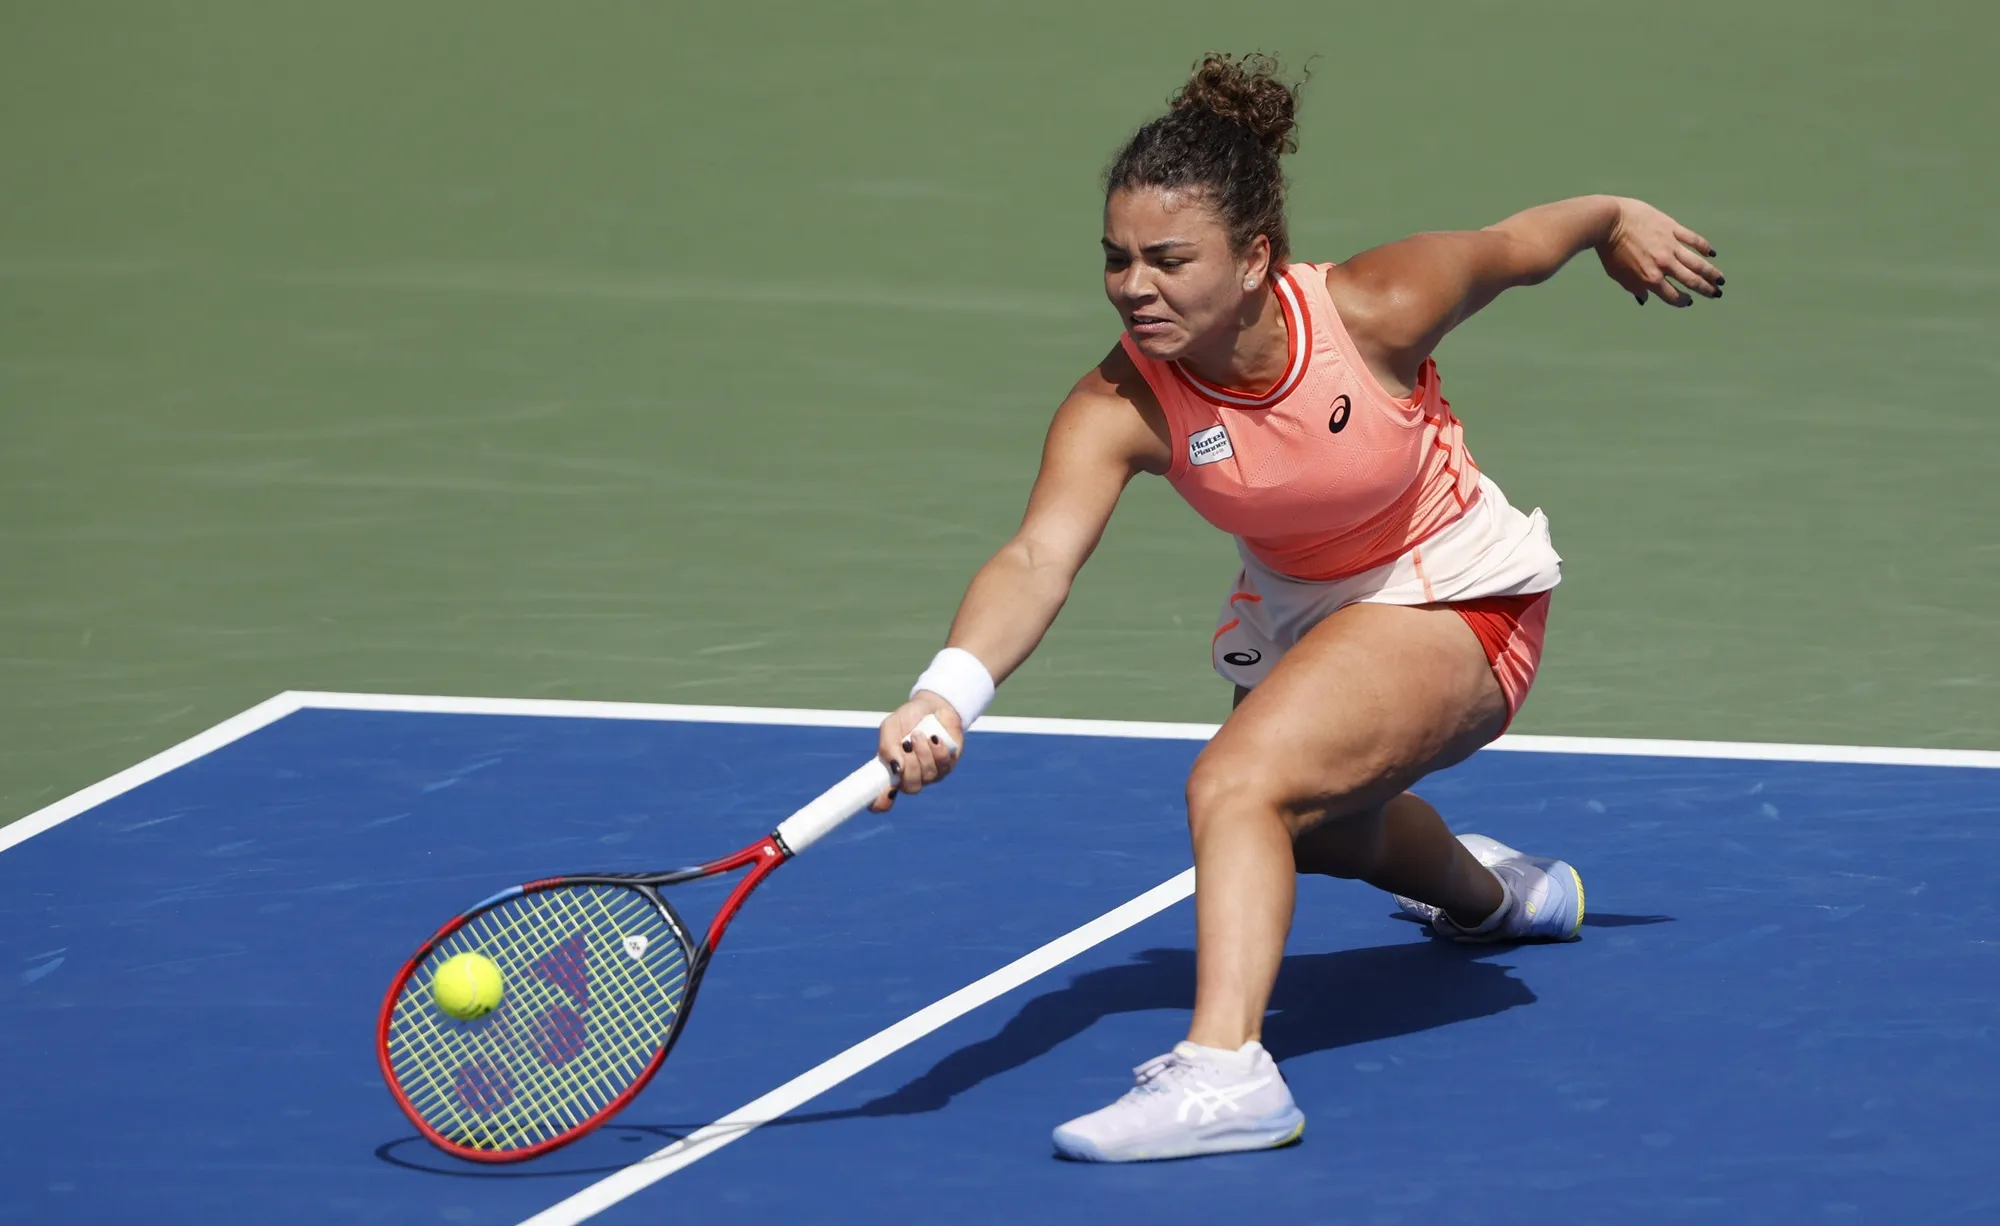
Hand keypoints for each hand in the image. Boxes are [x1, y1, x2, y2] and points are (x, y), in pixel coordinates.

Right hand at [870, 693, 965, 810]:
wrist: (934, 706)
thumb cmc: (909, 718)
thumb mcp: (891, 726)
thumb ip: (887, 746)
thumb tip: (896, 768)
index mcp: (891, 770)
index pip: (882, 798)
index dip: (880, 802)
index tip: (881, 799)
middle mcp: (910, 776)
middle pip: (910, 787)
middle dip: (910, 765)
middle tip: (908, 744)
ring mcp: (930, 773)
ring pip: (928, 775)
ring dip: (923, 753)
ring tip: (919, 734)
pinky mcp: (947, 766)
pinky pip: (943, 765)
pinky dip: (938, 749)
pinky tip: (935, 738)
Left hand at [1596, 198, 1723, 307]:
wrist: (1609, 221)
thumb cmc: (1609, 250)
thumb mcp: (1618, 275)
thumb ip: (1634, 287)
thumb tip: (1644, 299)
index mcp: (1650, 278)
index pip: (1672, 296)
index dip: (1682, 301)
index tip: (1689, 301)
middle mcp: (1664, 265)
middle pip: (1691, 280)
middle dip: (1705, 289)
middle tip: (1716, 293)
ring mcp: (1670, 246)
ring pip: (1696, 262)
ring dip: (1711, 272)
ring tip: (1720, 279)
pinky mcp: (1672, 228)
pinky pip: (1693, 239)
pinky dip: (1704, 247)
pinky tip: (1711, 253)